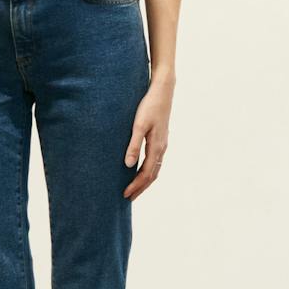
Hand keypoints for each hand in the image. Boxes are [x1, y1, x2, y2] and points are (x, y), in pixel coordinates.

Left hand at [123, 75, 174, 198]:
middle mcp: (162, 148)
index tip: (125, 195)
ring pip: (155, 168)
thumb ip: (133, 145)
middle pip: (152, 175)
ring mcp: (163, 143)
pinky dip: (148, 170)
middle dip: (141, 187)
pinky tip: (141, 169)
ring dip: (145, 180)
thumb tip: (129, 165)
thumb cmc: (149, 106)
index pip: (146, 173)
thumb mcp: (138, 125)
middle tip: (128, 198)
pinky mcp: (161, 138)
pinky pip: (156, 161)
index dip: (136, 186)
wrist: (163, 90)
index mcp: (156, 147)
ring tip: (134, 188)